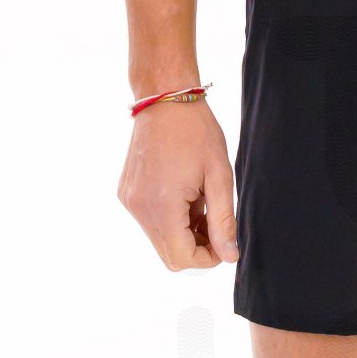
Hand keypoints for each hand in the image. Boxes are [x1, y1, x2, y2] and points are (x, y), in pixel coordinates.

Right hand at [118, 101, 237, 269]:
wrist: (165, 98)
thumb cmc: (196, 131)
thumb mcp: (219, 176)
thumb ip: (224, 221)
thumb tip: (230, 257)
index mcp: (162, 205)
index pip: (183, 259)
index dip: (208, 259)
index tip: (224, 241)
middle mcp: (140, 208)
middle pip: (170, 255)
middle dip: (196, 247)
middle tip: (213, 220)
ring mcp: (130, 201)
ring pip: (160, 240)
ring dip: (183, 232)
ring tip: (197, 200)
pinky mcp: (126, 193)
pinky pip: (150, 222)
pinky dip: (169, 218)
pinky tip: (182, 192)